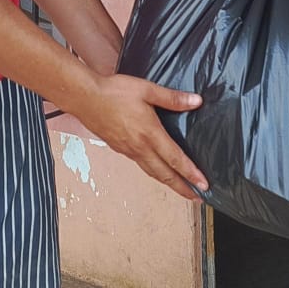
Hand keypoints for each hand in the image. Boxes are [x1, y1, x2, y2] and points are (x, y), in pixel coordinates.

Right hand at [69, 75, 208, 199]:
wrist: (85, 98)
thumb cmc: (113, 92)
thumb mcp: (146, 90)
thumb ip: (172, 98)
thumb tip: (196, 101)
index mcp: (150, 134)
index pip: (175, 159)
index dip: (191, 174)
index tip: (204, 185)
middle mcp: (139, 147)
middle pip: (165, 174)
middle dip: (183, 188)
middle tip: (197, 197)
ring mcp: (128, 150)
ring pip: (152, 172)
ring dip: (168, 182)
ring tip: (181, 188)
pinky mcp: (119, 148)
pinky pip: (140, 165)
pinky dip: (153, 172)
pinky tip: (156, 169)